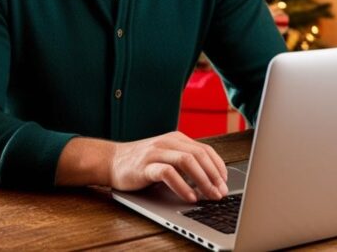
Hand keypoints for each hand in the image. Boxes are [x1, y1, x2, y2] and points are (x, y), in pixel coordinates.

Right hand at [109, 131, 229, 202]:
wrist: (111, 161)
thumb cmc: (141, 162)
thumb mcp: (167, 156)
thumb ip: (185, 163)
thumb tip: (210, 180)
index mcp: (177, 139)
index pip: (206, 150)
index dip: (219, 167)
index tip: (225, 183)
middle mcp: (169, 142)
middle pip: (200, 155)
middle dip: (214, 176)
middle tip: (221, 193)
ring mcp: (157, 152)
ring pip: (187, 161)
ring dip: (203, 180)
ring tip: (210, 195)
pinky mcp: (145, 165)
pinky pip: (168, 173)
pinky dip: (182, 186)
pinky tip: (189, 197)